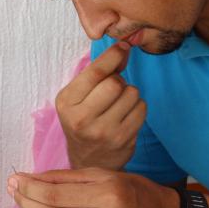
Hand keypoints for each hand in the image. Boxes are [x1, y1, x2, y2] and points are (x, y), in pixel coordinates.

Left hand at [7, 168, 178, 207]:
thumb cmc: (133, 191)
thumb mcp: (104, 174)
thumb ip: (65, 177)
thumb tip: (29, 179)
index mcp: (109, 194)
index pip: (55, 195)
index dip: (29, 188)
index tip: (15, 180)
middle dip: (25, 203)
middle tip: (14, 191)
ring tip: (24, 206)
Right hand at [56, 43, 145, 170]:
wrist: (88, 161)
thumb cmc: (84, 121)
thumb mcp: (79, 96)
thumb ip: (98, 72)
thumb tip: (124, 48)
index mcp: (66, 102)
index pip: (95, 72)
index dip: (112, 55)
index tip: (123, 46)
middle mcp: (81, 119)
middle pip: (115, 83)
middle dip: (119, 81)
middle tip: (114, 89)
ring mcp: (103, 132)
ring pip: (131, 94)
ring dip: (130, 94)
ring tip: (119, 104)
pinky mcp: (122, 140)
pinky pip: (142, 109)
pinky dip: (138, 106)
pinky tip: (126, 115)